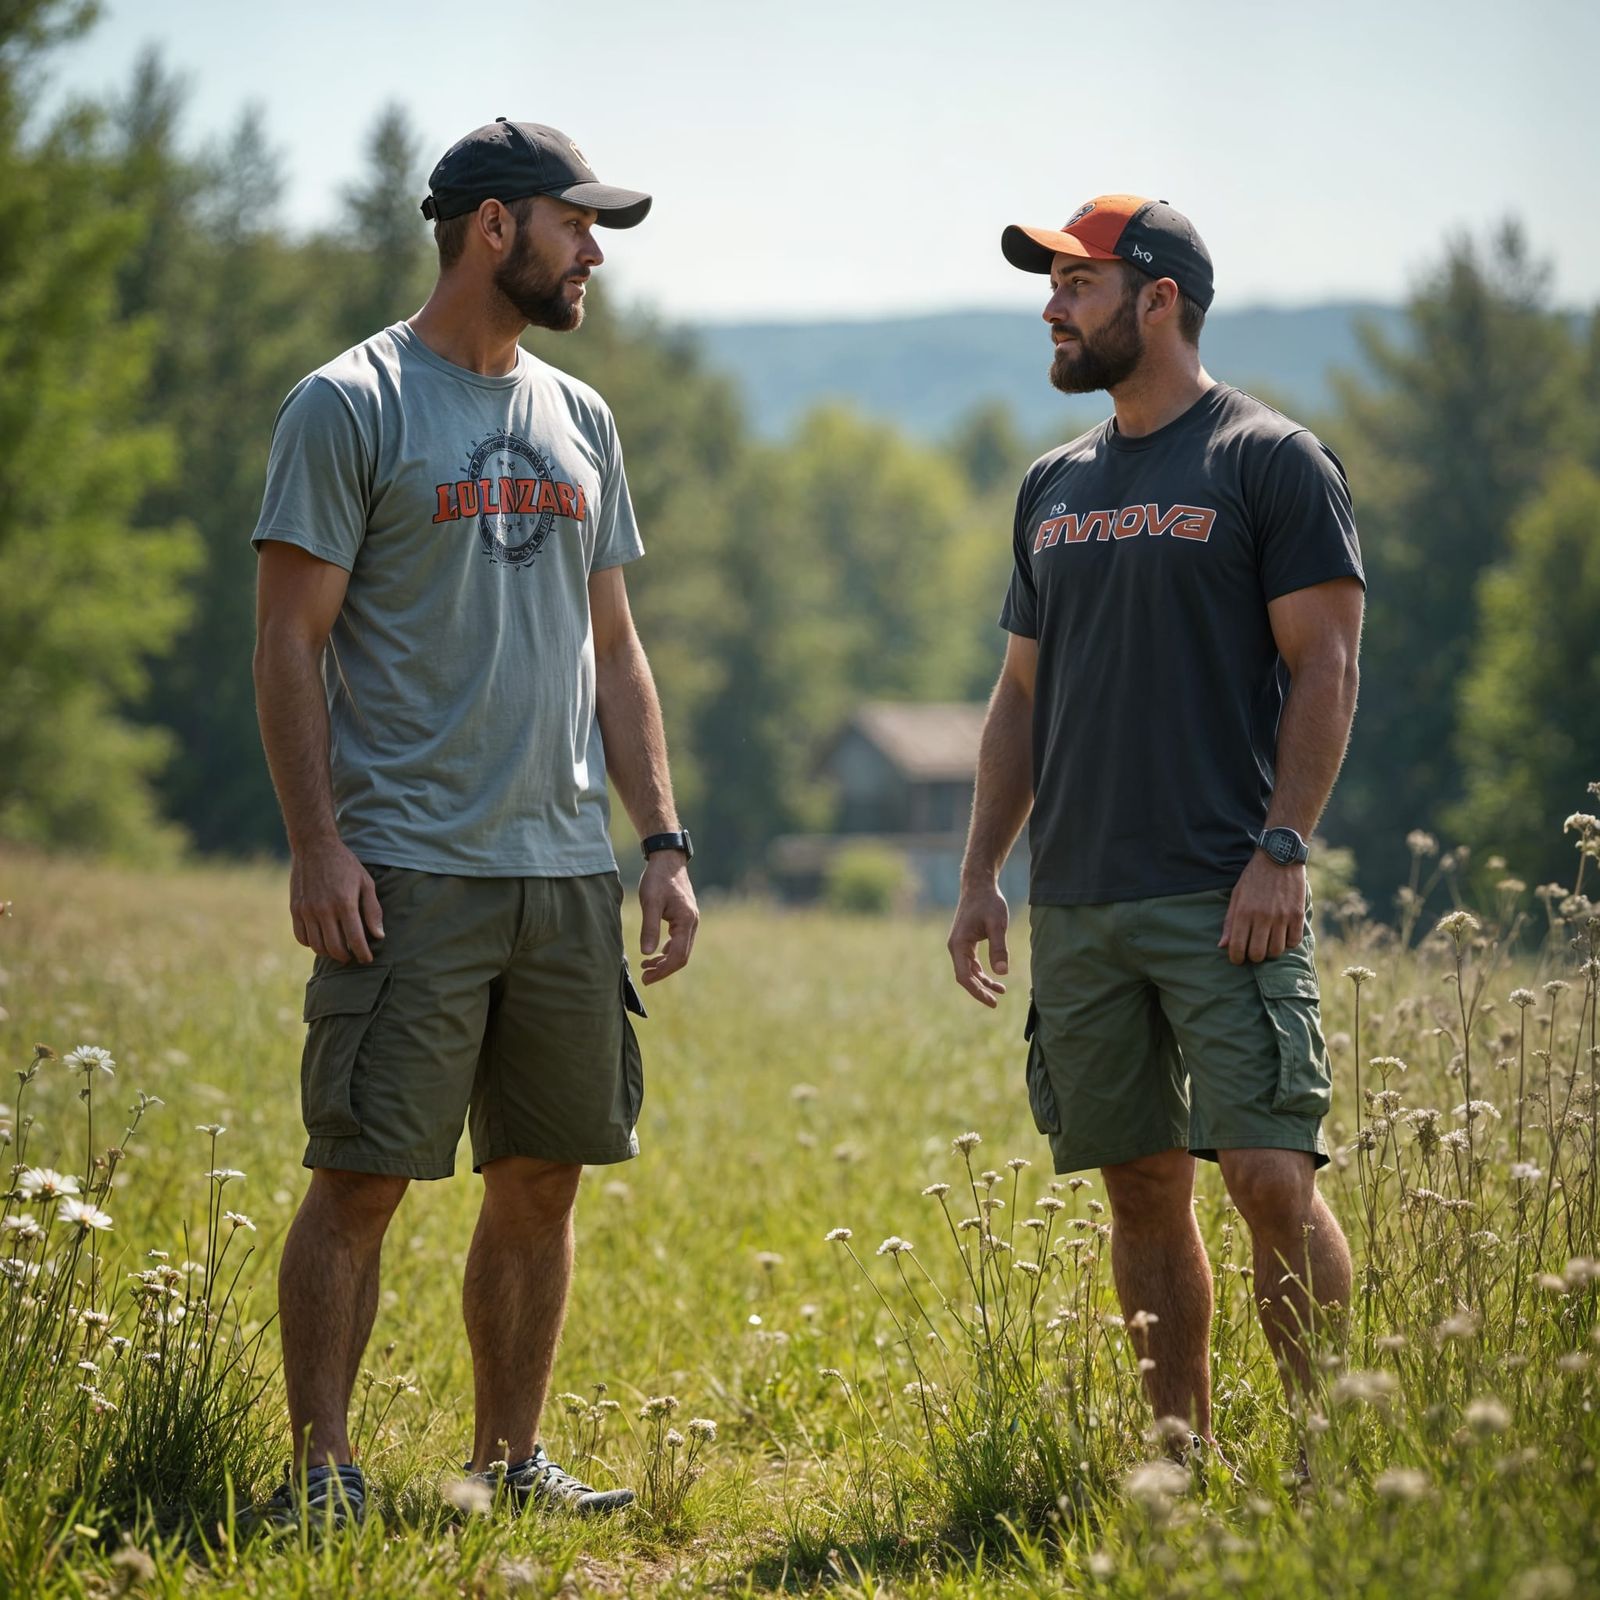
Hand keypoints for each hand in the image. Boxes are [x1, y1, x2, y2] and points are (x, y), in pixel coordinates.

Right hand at [289, 840, 383, 962]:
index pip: (355, 939)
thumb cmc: (345, 865)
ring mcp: (307, 910)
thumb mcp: (366, 882)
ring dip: (329, 953)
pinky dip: (312, 944)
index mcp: (345, 903)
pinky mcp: (295, 909)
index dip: (363, 953)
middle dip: (346, 957)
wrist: (315, 847)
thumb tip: (379, 935)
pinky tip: (321, 940)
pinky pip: (301, 937)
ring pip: (317, 946)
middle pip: (335, 947)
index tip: (367, 959)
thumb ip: (372, 910)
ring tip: (338, 950)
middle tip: (352, 956)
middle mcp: (324, 910)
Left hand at [638, 852, 697, 983]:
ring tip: (646, 967)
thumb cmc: (658, 878)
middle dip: (663, 969)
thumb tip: (647, 953)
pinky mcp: (684, 918)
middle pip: (681, 957)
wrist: (668, 860)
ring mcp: (690, 921)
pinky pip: (679, 941)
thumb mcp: (650, 902)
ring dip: (665, 962)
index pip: (678, 956)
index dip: (662, 970)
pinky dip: (667, 951)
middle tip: (644, 977)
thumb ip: (649, 928)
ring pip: (681, 950)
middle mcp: (692, 923)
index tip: (646, 977)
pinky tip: (655, 953)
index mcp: (686, 921)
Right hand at [947, 881, 1009, 1006]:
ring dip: (983, 982)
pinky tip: (996, 978)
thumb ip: (999, 948)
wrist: (979, 886)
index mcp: (959, 945)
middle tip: (996, 1003)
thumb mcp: (997, 925)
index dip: (977, 991)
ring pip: (969, 971)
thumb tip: (1002, 973)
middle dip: (979, 991)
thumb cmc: (988, 903)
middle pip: (965, 977)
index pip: (964, 976)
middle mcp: (956, 947)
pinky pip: (972, 963)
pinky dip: (983, 972)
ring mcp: (960, 945)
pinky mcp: (966, 943)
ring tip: (1001, 991)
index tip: (992, 1001)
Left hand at [1219, 854, 1305, 964]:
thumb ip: (1229, 922)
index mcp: (1244, 912)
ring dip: (1271, 951)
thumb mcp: (1237, 896)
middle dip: (1253, 956)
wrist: (1279, 857)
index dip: (1236, 958)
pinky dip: (1287, 943)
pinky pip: (1293, 942)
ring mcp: (1281, 917)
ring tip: (1267, 942)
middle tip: (1253, 950)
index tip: (1237, 959)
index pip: (1237, 948)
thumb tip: (1222, 946)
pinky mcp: (1297, 915)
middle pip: (1258, 954)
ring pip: (1276, 951)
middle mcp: (1262, 917)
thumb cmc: (1254, 877)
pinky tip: (1282, 935)